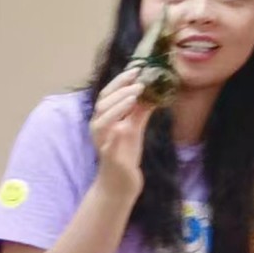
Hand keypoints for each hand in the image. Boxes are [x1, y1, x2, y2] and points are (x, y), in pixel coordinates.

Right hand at [90, 67, 153, 199]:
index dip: (120, 81)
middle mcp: (100, 128)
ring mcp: (103, 143)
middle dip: (120, 90)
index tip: (136, 69)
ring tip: (135, 95)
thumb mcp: (134, 128)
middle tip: (138, 81)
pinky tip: (120, 128)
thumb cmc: (125, 154)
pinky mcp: (110, 159)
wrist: (120, 183)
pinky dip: (112, 137)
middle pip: (103, 104)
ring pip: (102, 122)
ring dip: (117, 106)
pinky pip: (108, 147)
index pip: (108, 94)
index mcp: (104, 118)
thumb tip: (153, 91)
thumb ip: (140, 110)